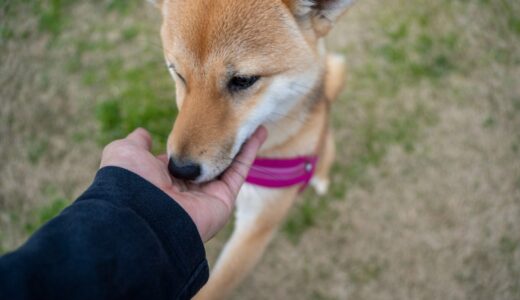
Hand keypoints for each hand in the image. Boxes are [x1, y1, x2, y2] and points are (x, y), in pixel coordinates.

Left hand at [100, 127, 266, 241]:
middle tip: (232, 114)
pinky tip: (259, 132)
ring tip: (249, 115)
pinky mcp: (224, 199)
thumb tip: (143, 133)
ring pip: (227, 162)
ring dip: (240, 141)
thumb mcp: (125, 153)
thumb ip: (136, 143)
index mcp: (161, 178)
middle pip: (207, 158)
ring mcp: (206, 194)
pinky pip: (239, 171)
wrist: (143, 214)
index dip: (192, 138)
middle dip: (220, 138)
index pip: (182, 155)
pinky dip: (250, 151)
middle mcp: (184, 188)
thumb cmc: (130, 181)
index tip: (203, 117)